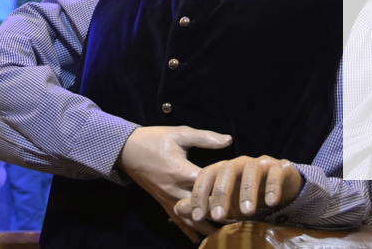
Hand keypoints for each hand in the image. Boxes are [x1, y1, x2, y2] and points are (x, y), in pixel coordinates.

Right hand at [118, 125, 231, 240]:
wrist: (127, 150)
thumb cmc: (155, 139)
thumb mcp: (180, 133)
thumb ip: (205, 138)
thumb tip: (229, 140)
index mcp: (181, 171)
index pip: (208, 186)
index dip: (226, 191)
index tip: (244, 196)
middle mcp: (175, 190)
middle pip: (202, 208)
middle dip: (221, 215)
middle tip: (241, 221)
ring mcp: (168, 199)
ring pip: (191, 220)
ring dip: (208, 227)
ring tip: (227, 234)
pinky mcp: (163, 203)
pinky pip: (178, 222)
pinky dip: (190, 232)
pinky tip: (202, 241)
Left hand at [173, 155, 302, 224]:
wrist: (279, 185)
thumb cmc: (244, 194)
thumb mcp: (223, 202)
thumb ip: (203, 203)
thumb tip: (178, 208)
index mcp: (223, 168)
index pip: (207, 175)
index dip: (201, 194)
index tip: (197, 215)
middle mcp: (240, 163)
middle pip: (227, 172)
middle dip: (221, 195)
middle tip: (218, 217)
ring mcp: (260, 163)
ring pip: (251, 171)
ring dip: (248, 192)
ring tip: (247, 213)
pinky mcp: (279, 167)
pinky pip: (275, 174)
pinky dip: (273, 187)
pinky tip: (271, 203)